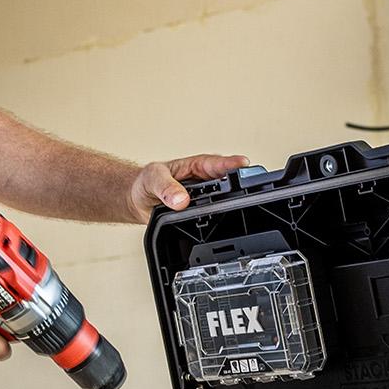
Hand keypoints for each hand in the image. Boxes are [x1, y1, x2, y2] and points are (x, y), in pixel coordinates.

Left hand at [126, 153, 248, 220]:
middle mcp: (204, 182)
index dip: (230, 163)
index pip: (216, 163)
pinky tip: (222, 225)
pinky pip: (214, 218)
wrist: (138, 201)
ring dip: (232, 204)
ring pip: (224, 202)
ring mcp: (204, 199)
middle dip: (241, 184)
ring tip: (240, 207)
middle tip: (250, 188)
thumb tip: (180, 199)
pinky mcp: (201, 215)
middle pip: (228, 182)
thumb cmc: (146, 182)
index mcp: (195, 166)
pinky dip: (219, 221)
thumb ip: (166, 187)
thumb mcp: (152, 178)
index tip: (243, 164)